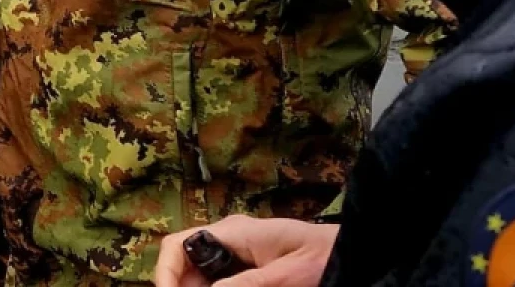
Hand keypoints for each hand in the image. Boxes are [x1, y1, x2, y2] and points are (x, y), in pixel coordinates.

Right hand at [154, 216, 336, 286]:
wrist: (349, 252)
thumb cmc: (323, 256)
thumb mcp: (284, 276)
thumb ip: (246, 284)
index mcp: (232, 232)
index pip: (178, 245)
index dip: (164, 273)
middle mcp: (227, 238)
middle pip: (184, 263)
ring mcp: (236, 251)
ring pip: (199, 275)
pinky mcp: (247, 265)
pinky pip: (218, 280)